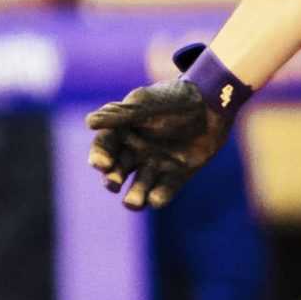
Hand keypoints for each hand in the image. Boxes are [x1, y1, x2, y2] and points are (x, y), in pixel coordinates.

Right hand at [87, 45, 250, 210]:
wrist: (211, 102)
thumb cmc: (175, 98)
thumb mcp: (146, 103)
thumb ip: (120, 113)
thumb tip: (89, 122)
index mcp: (123, 132)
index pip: (104, 148)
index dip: (99, 157)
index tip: (101, 163)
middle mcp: (136, 151)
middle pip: (117, 172)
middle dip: (112, 180)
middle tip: (114, 183)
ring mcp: (156, 164)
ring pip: (139, 187)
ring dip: (134, 197)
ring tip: (133, 202)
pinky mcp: (177, 174)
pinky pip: (164, 190)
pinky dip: (159, 197)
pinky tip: (155, 199)